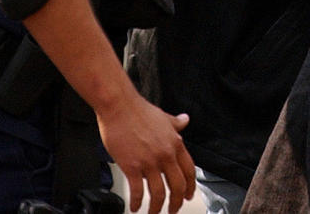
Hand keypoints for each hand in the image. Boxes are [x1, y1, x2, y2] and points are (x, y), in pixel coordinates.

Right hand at [97, 90, 195, 213]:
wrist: (119, 107)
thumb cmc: (138, 111)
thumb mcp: (164, 117)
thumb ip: (176, 123)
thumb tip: (185, 120)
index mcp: (175, 143)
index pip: (189, 171)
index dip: (190, 187)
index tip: (188, 195)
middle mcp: (165, 155)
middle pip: (177, 186)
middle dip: (176, 203)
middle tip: (173, 210)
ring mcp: (149, 162)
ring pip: (159, 193)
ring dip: (157, 208)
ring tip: (154, 213)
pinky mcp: (132, 167)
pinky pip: (138, 191)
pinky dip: (137, 203)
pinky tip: (135, 207)